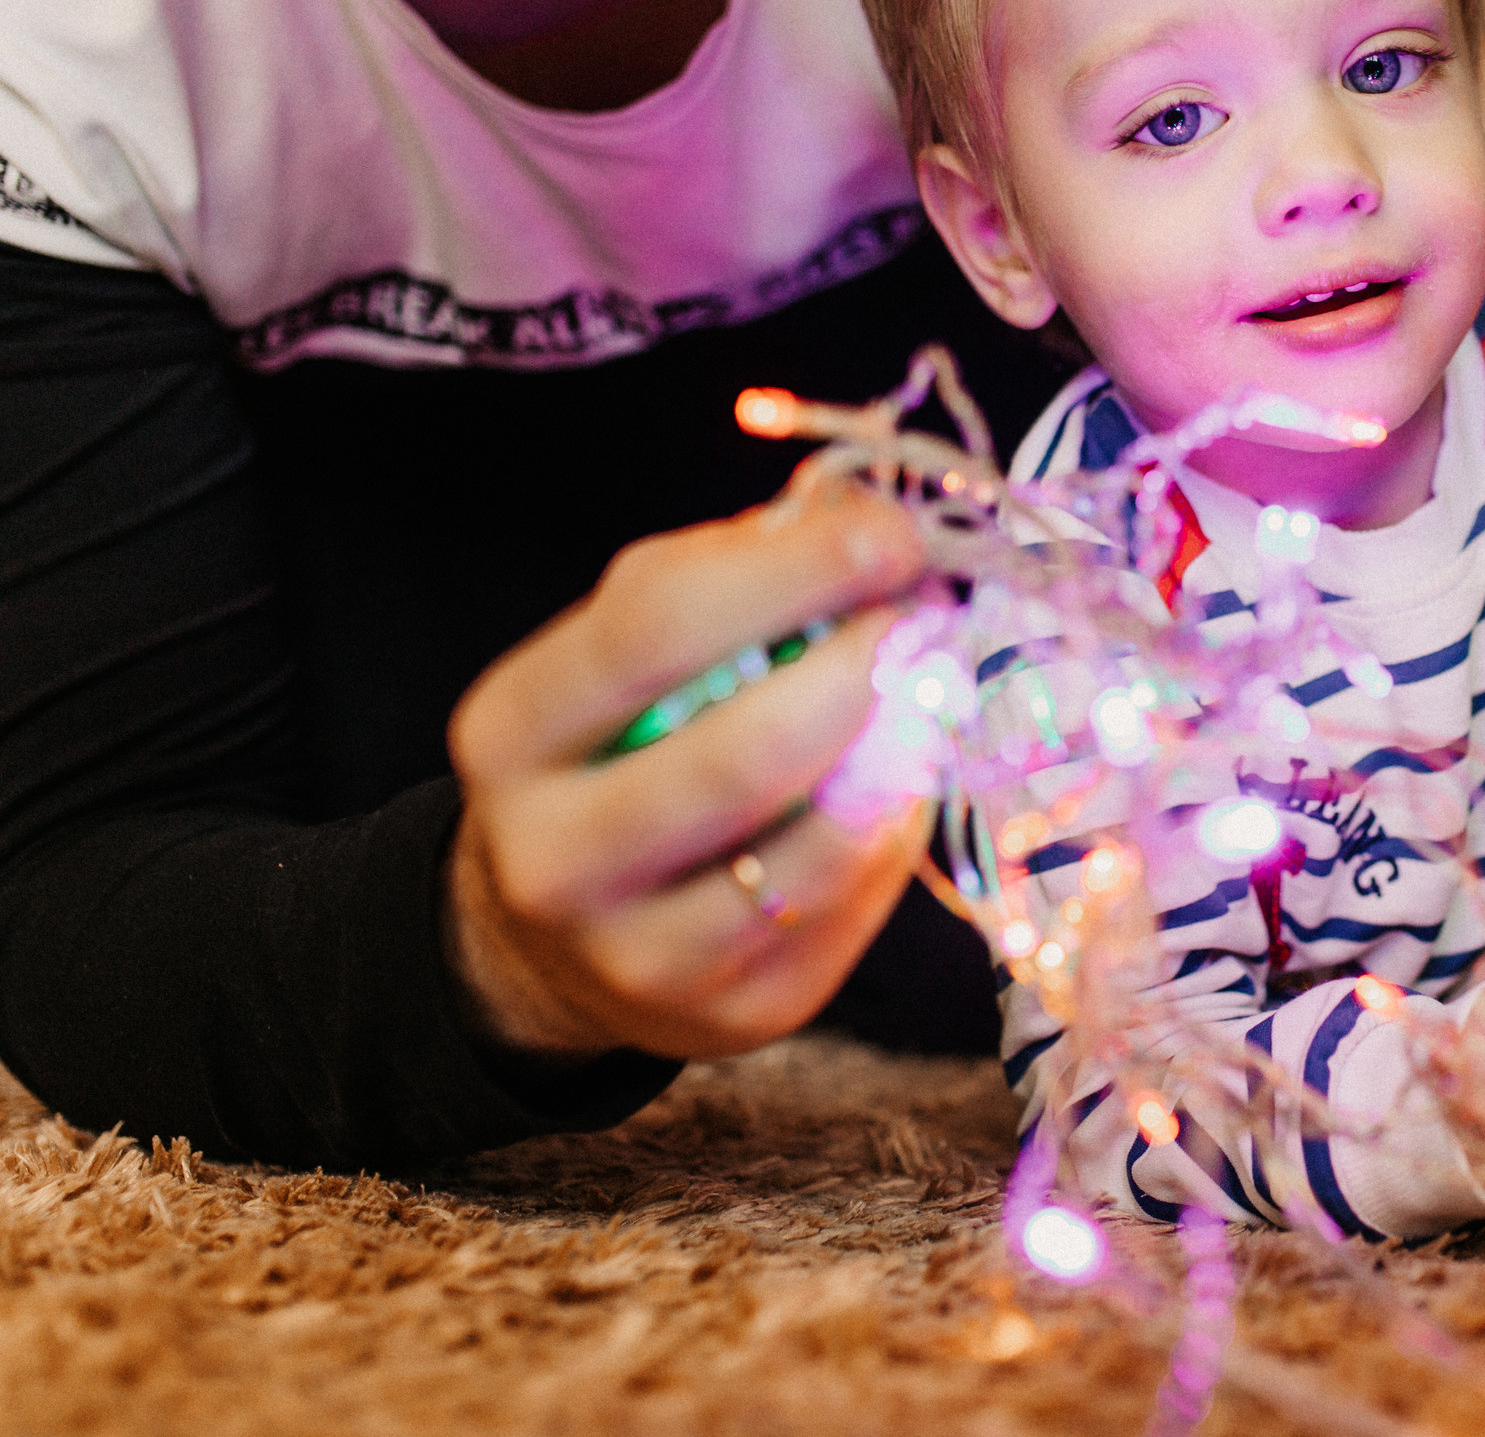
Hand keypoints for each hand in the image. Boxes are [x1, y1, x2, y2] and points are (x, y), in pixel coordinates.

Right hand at [444, 475, 931, 1060]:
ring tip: (923, 693)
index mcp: (510, 734)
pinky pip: (851, 906)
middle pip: (739, 754)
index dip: (793, 568)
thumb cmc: (622, 746)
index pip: (654, 627)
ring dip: (900, 756)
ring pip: (813, 851)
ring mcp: (640, 957)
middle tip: (923, 615)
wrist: (560, 940)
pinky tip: (893, 783)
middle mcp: (552, 858)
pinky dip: (893, 830)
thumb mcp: (630, 650)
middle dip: (860, 669)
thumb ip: (724, 578)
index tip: (889, 531)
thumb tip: (858, 519)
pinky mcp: (734, 1017)